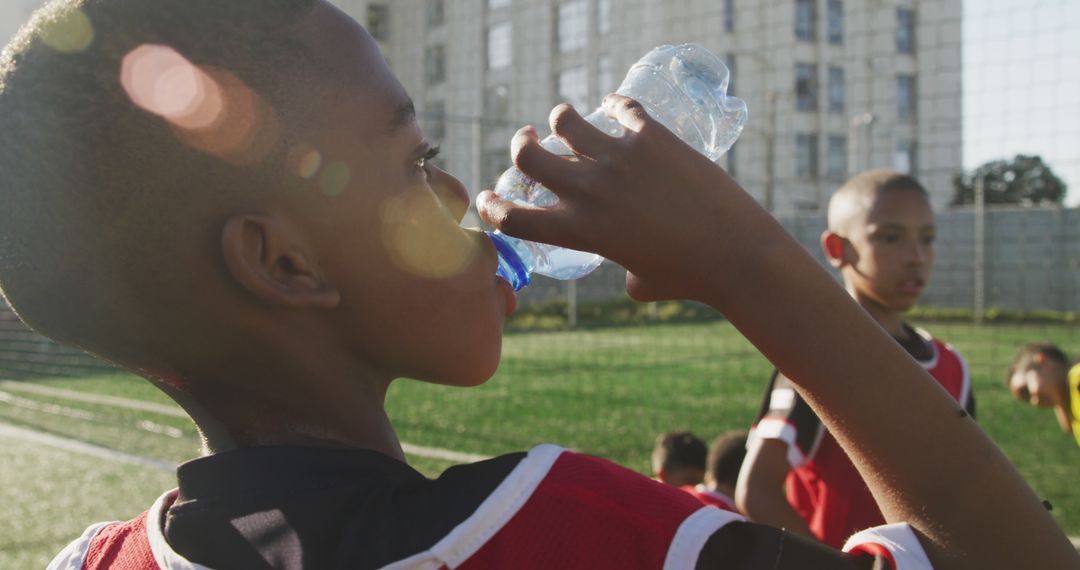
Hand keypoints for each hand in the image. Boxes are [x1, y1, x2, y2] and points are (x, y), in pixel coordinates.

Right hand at [477, 95, 760, 301]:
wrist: (734, 253)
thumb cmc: (690, 277)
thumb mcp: (642, 281)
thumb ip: (624, 272)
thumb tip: (628, 272)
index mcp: (578, 231)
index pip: (513, 219)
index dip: (491, 207)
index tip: (486, 197)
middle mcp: (589, 190)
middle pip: (528, 155)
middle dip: (520, 144)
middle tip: (527, 139)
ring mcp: (618, 159)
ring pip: (566, 119)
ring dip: (561, 116)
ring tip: (565, 117)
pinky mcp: (651, 137)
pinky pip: (622, 107)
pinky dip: (616, 103)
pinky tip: (618, 105)